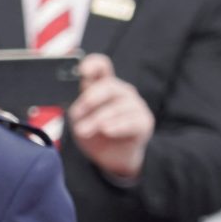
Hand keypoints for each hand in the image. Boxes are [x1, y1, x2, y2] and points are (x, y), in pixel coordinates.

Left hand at [66, 55, 152, 178]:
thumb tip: (76, 99)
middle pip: (109, 85)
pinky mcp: (144, 121)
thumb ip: (78, 104)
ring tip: (83, 131)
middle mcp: (121, 91)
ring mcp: (135, 105)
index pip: (101, 66)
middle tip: (76, 114)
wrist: (109, 157)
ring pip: (118, 106)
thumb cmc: (93, 132)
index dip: (92, 64)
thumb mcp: (79, 118)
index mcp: (103, 85)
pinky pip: (131, 121)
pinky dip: (116, 126)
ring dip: (97, 119)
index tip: (82, 70)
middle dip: (90, 99)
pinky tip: (106, 130)